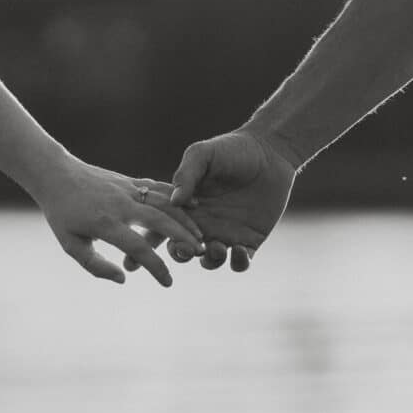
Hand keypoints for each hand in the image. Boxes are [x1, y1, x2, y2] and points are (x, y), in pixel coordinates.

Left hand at [33, 158, 204, 286]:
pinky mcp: (130, 180)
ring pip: (164, 202)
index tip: (168, 283)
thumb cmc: (61, 214)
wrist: (56, 174)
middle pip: (160, 221)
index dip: (156, 268)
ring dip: (185, 219)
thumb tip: (123, 278)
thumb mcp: (71, 245)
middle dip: (182, 238)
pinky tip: (193, 206)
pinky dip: (177, 198)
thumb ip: (96, 266)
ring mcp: (127, 189)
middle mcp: (120, 205)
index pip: (138, 248)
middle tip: (199, 253)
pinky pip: (158, 188)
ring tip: (200, 235)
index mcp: (105, 224)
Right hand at [125, 128, 295, 272]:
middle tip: (186, 250)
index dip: (150, 242)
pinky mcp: (249, 240)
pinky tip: (238, 250)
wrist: (269, 152)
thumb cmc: (232, 149)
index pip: (162, 227)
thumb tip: (173, 200)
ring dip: (209, 260)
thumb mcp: (203, 154)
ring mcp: (225, 234)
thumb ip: (186, 174)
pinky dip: (237, 262)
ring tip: (216, 248)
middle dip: (180, 255)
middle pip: (182, 250)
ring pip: (210, 261)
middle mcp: (202, 224)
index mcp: (185, 206)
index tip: (143, 253)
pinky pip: (240, 262)